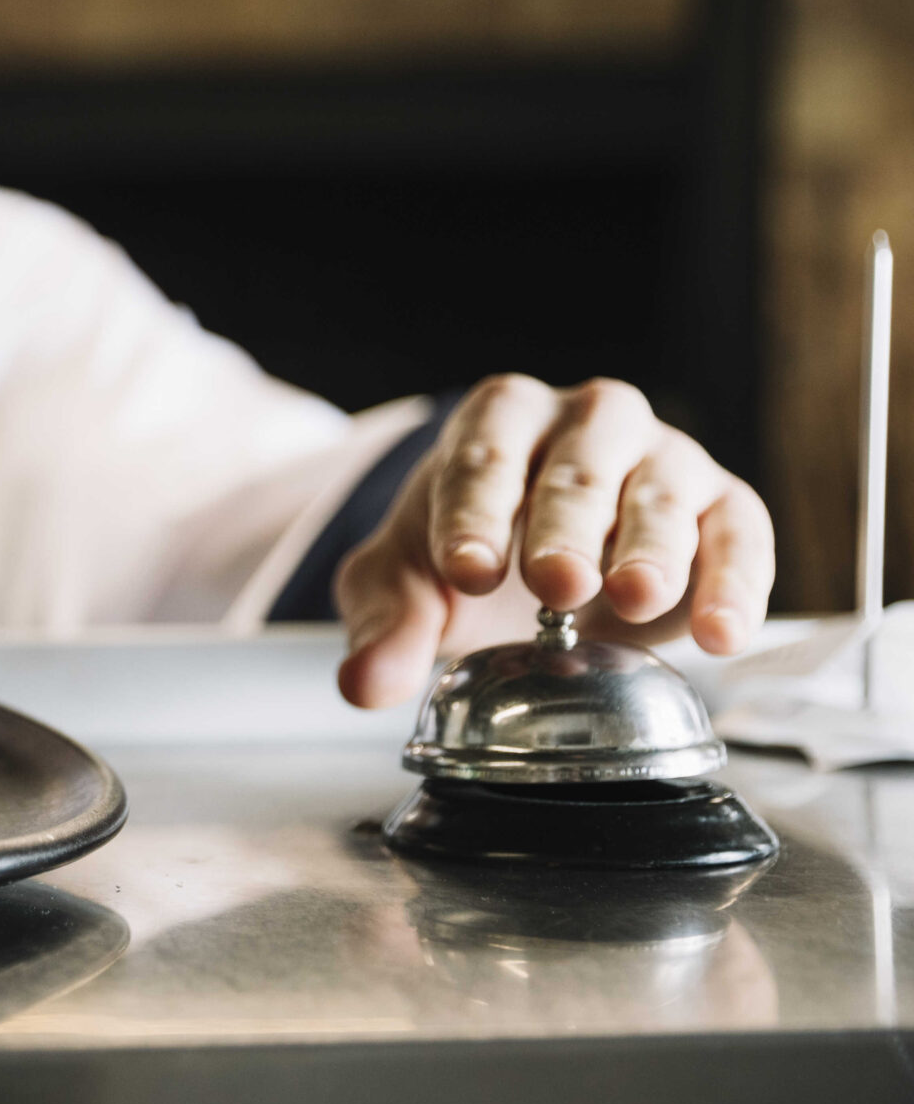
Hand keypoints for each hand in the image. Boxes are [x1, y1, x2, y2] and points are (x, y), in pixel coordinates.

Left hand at [334, 376, 775, 708]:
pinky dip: (735, 585)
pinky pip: (739, 537)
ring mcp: (663, 458)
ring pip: (660, 497)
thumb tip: (364, 684)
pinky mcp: (725, 505)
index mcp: (499, 419)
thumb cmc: (472, 546)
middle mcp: (588, 421)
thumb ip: (386, 625)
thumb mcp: (408, 581)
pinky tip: (719, 633)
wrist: (545, 559)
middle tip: (553, 582)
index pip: (481, 457)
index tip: (465, 571)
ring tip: (633, 598)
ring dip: (650, 549)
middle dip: (563, 526)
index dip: (473, 513)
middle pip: (575, 470)